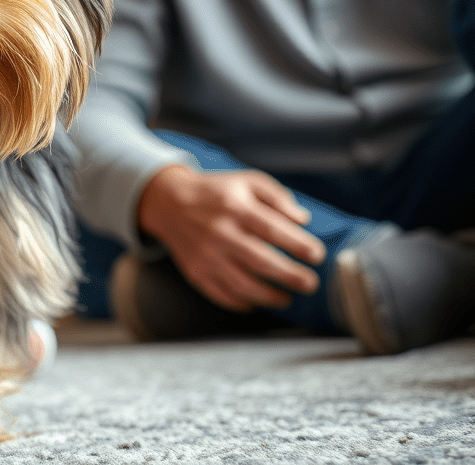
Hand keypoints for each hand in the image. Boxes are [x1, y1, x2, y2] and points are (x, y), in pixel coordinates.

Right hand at [137, 165, 326, 311]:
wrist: (168, 203)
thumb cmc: (214, 192)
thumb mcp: (246, 181)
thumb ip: (277, 197)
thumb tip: (302, 220)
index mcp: (235, 207)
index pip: (273, 229)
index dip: (299, 244)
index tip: (316, 255)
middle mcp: (220, 233)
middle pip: (262, 261)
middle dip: (292, 276)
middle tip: (310, 284)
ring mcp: (206, 255)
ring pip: (243, 284)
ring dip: (270, 296)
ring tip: (287, 298)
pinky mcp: (195, 272)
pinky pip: (222, 295)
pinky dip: (242, 303)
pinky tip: (256, 301)